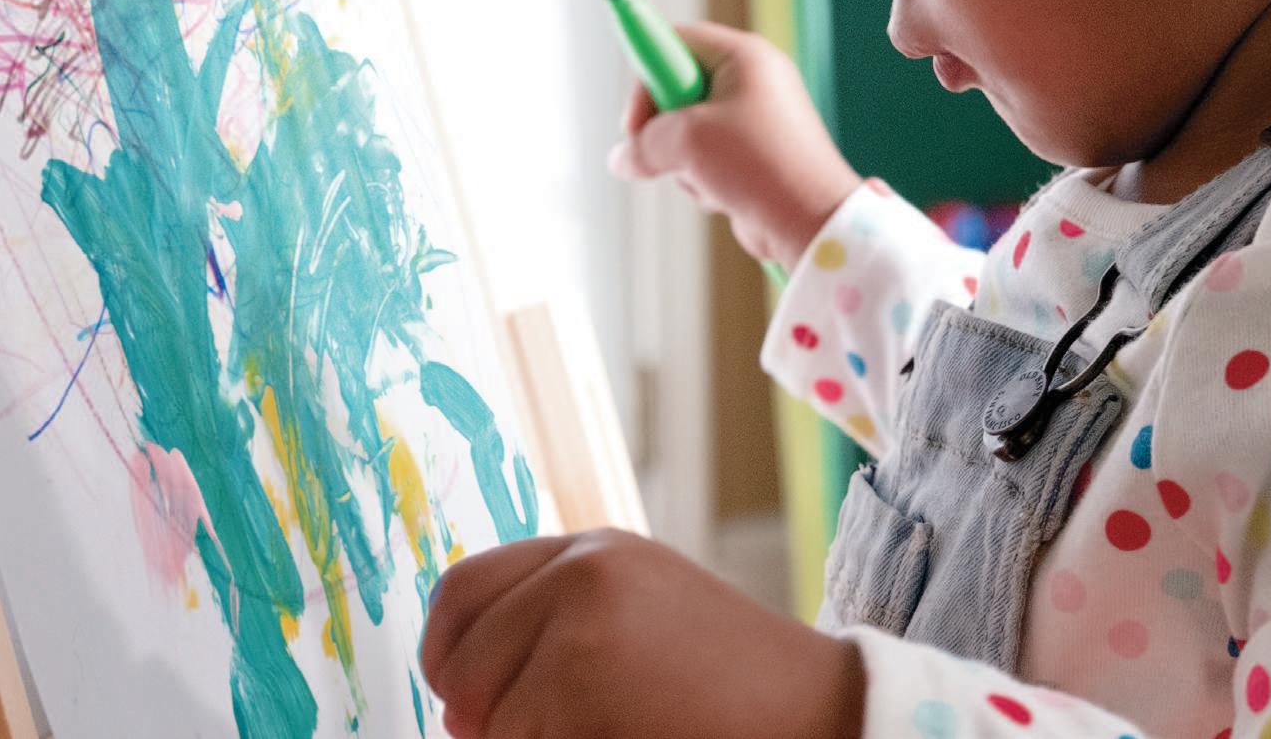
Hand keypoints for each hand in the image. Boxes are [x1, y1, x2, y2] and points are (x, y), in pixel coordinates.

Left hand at [420, 529, 860, 738]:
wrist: (820, 715)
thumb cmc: (733, 695)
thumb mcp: (641, 626)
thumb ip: (555, 633)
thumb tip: (456, 704)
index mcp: (596, 551)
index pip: (462, 590)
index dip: (450, 655)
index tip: (469, 698)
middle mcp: (582, 569)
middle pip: (458, 659)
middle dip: (480, 714)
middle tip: (543, 734)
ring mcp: (580, 621)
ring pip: (484, 717)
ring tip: (615, 730)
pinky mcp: (581, 678)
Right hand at [608, 21, 861, 265]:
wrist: (808, 221)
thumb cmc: (757, 165)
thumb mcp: (685, 141)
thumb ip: (642, 142)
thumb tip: (622, 159)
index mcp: (745, 57)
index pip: (678, 40)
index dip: (648, 71)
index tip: (633, 113)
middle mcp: (753, 81)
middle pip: (678, 88)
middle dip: (661, 126)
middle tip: (654, 150)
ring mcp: (755, 120)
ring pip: (687, 131)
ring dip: (683, 160)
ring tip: (706, 177)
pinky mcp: (754, 156)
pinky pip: (706, 160)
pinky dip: (703, 179)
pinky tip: (722, 195)